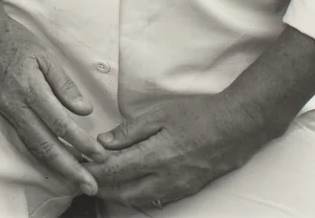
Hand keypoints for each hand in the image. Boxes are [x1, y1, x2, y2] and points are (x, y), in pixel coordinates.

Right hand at [0, 6, 104, 195]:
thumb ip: (63, 84)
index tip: (101, 156)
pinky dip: (42, 155)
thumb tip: (84, 110)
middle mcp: (16, 105)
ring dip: (57, 166)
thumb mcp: (44, 54)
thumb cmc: (14, 39)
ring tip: (77, 180)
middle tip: (91, 186)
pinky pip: (24, 138)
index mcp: (29, 88)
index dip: (81, 143)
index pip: (60, 124)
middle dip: (70, 168)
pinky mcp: (4, 111)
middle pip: (45, 145)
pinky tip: (55, 162)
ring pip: (33, 146)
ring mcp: (7, 110)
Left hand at [88, 93, 267, 208]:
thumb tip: (103, 142)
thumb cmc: (198, 115)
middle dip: (101, 187)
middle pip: (123, 192)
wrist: (237, 127)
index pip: (114, 171)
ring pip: (139, 199)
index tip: (76, 167)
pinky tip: (131, 184)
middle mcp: (166, 178)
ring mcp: (179, 187)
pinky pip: (157, 199)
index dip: (92, 171)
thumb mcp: (159, 114)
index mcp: (155, 157)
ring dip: (118, 193)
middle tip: (84, 176)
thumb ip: (129, 131)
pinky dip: (138, 194)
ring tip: (103, 181)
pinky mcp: (189, 189)